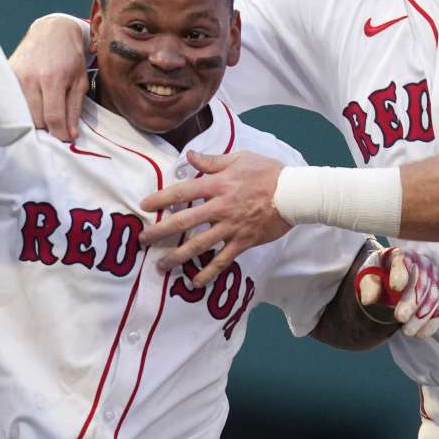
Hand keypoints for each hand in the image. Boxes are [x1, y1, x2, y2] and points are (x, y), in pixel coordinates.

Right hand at [8, 15, 87, 140]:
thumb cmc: (70, 56)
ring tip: (45, 112)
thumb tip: (70, 135)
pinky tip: (32, 104)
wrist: (52, 31)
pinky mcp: (6, 74)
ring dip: (34, 119)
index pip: (53, 118)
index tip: (66, 137)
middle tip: (56, 123)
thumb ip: (74, 109)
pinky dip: (22, 108)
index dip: (60, 133)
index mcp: (52, 79)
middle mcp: (30, 78)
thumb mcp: (80, 81)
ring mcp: (15, 76)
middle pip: (35, 120)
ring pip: (22, 114)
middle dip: (48, 127)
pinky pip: (12, 102)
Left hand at [140, 150, 291, 285]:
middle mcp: (220, 208)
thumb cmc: (267, 172)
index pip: (183, 191)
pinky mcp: (243, 242)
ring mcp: (231, 227)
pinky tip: (195, 282)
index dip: (161, 199)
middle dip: (161, 232)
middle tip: (143, 240)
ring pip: (199, 245)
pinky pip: (222, 260)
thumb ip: (212, 160)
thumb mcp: (240, 158)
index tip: (144, 205)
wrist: (294, 194)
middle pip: (184, 221)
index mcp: (218, 184)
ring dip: (178, 256)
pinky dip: (208, 272)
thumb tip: (190, 156)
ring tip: (161, 265)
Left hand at [356, 246, 438, 336]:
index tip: (395, 287)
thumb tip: (368, 300)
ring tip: (406, 331)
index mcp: (401, 255)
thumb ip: (368, 285)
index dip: (400, 274)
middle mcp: (422, 264)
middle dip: (412, 302)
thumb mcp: (369, 277)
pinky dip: (432, 323)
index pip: (402, 262)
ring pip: (433, 298)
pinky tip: (419, 334)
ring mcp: (434, 280)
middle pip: (421, 283)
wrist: (390, 280)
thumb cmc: (380, 276)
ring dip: (421, 317)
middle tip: (400, 317)